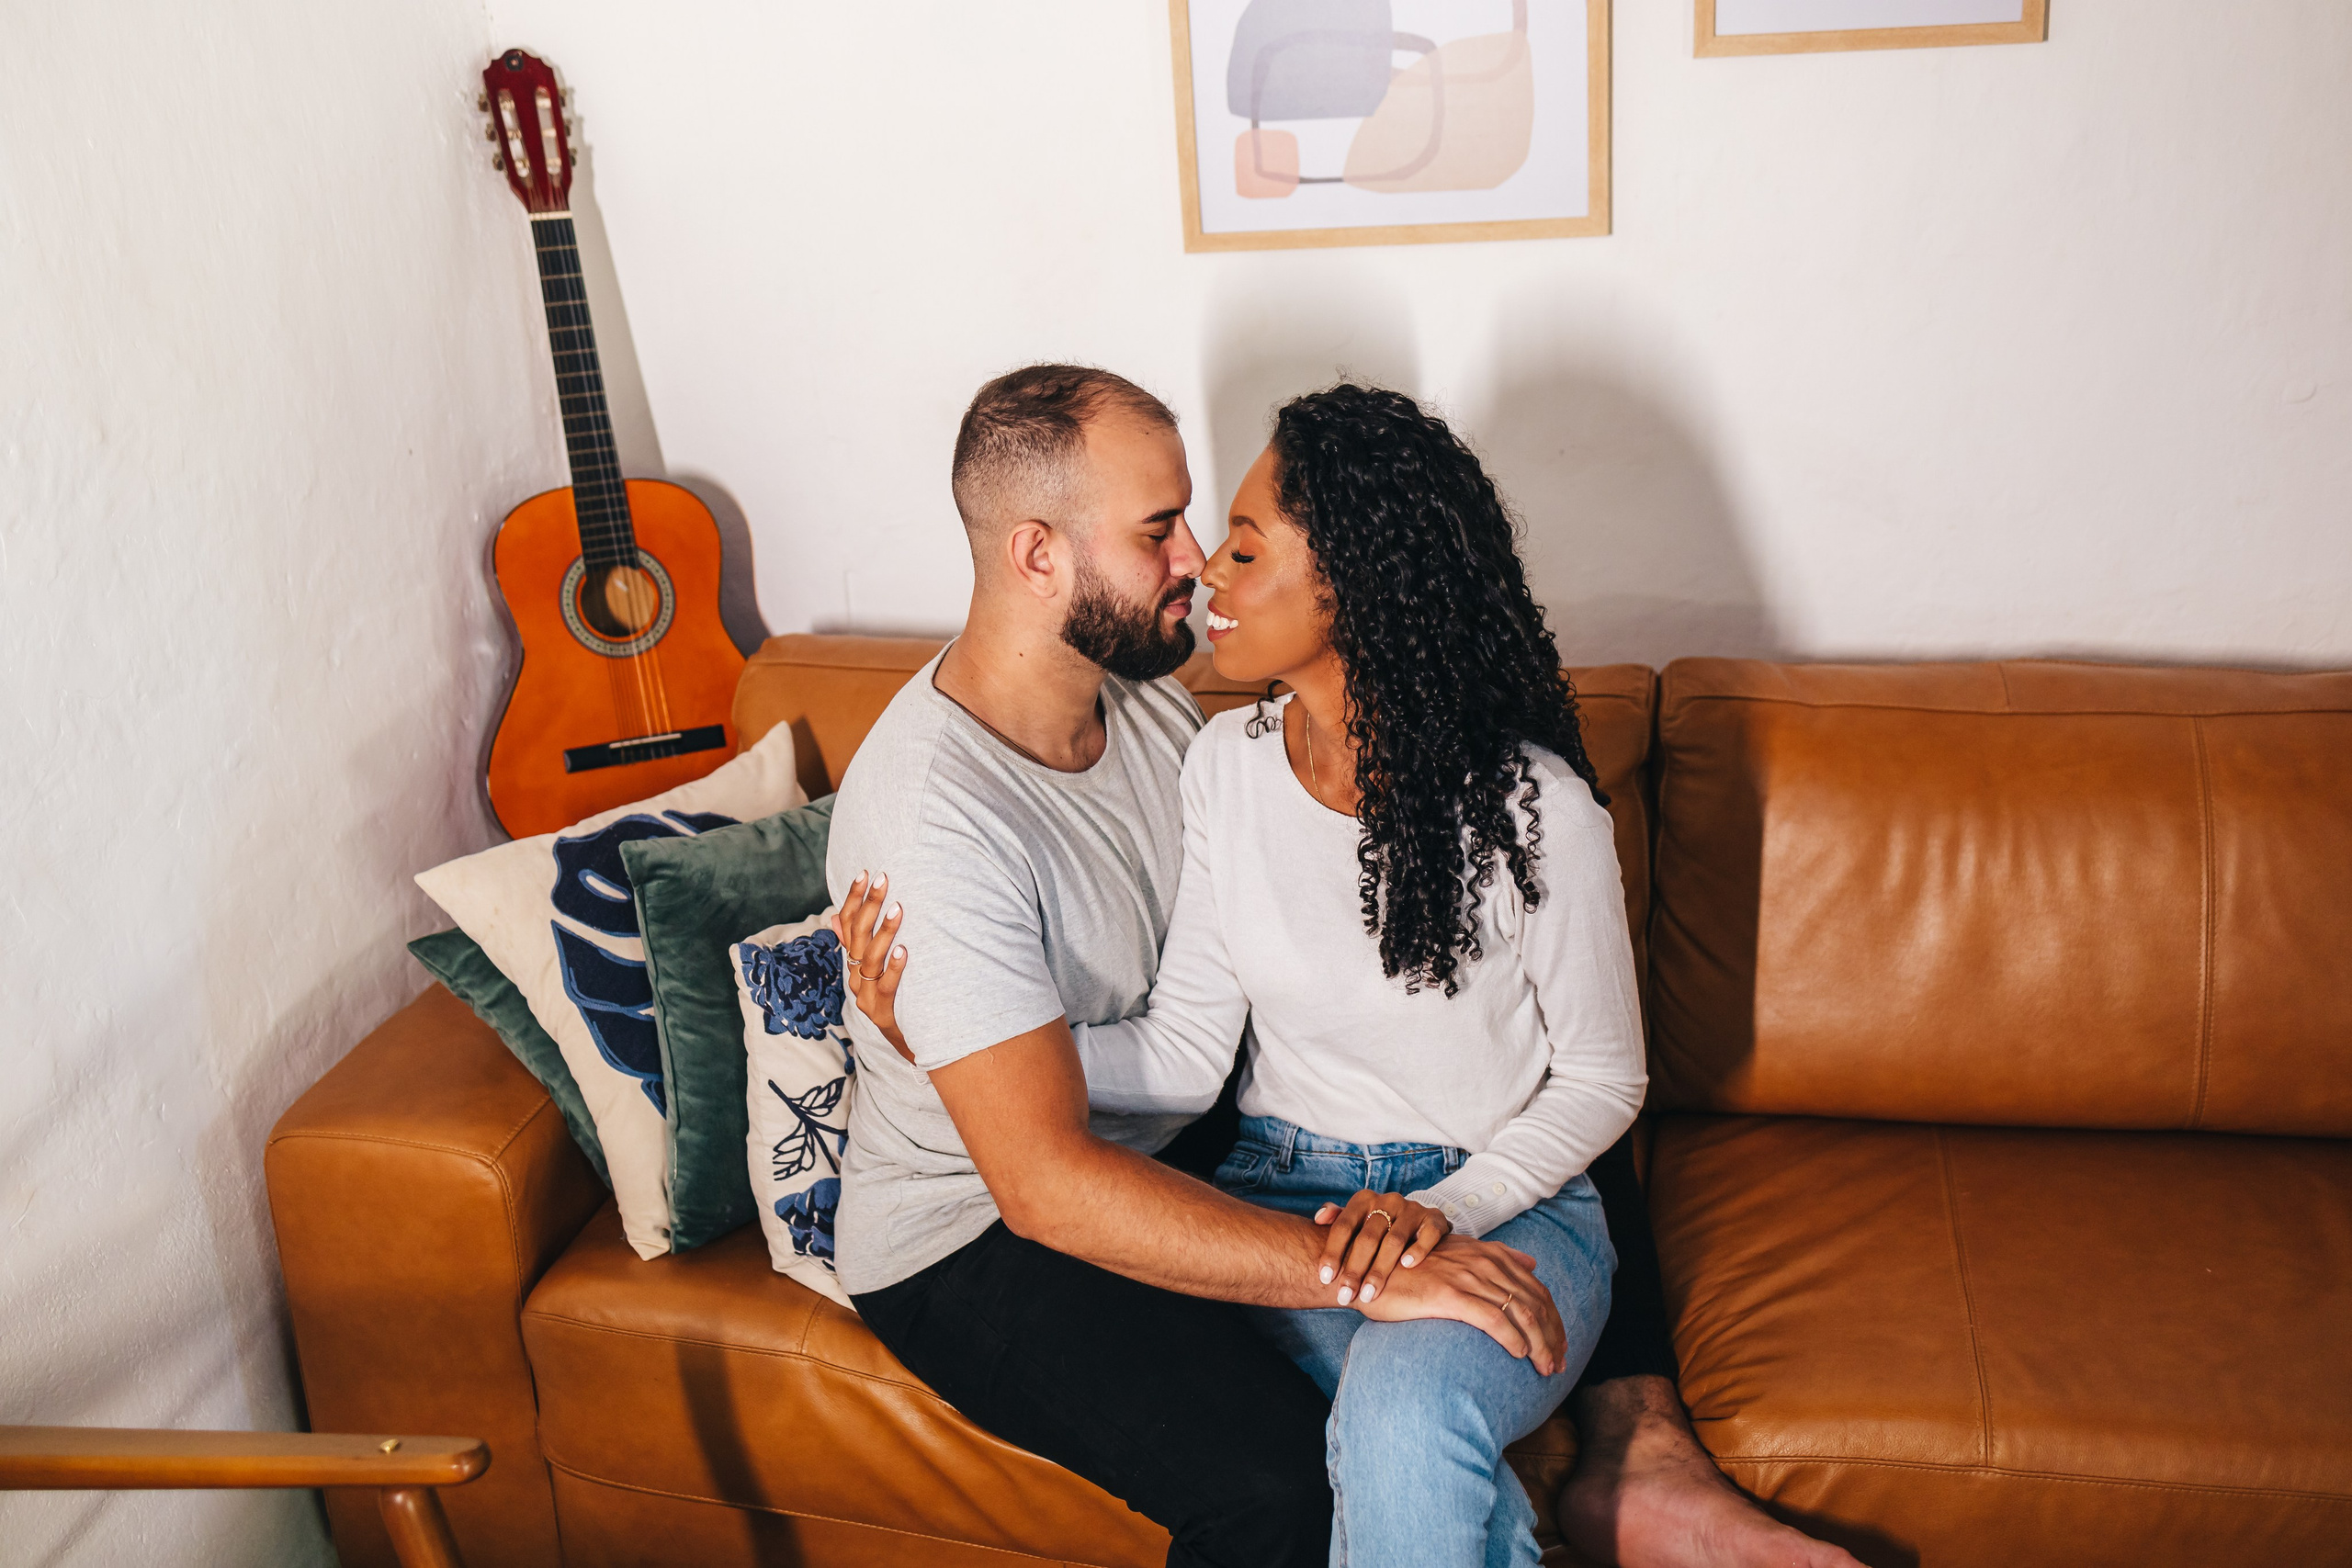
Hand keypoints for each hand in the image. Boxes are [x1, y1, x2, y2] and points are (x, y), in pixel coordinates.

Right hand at [832, 870, 910, 1063]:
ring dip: (884, 931)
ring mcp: (866, 996)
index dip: (852, 899)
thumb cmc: (898, 1001)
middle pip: (857, 936)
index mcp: (854, 964)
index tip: (864, 872)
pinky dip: (894, 967)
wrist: (912, 1043)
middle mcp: (855, 977)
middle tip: (883, 879)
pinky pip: (886, 987)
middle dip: (869, 905)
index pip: (847, 925)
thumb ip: (859, 944)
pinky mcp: (882, 1013)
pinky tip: (903, 950)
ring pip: (870, 959)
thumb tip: (834, 916)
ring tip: (899, 908)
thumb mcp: (876, 971)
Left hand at [1313, 1190, 1449, 1306]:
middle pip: (1367, 1237)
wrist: (1419, 1221)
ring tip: (1369, 1294)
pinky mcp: (1434, 1219)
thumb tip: (1319, 1219)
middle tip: (1345, 1295)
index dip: (1333, 1252)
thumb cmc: (1379, 1227)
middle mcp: (1388, 1200)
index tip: (1325, 1279)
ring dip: (1380, 1270)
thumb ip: (1337, 1219)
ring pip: (1394, 1240)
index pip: (1344, 1226)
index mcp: (1364, 1200)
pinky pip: (1427, 1234)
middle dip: (1354, 1270)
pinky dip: (1418, 1250)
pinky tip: (1407, 1266)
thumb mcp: (1357, 1219)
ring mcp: (1412, 1209)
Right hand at [1354, 1235, 1567, 1376]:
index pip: (1535, 1289)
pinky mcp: (1450, 1295)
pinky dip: (1513, 1339)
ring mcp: (1467, 1277)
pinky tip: (1520, 1356)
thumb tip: (1531, 1263)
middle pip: (1535, 1302)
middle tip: (1558, 1363)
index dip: (1553, 1318)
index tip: (1559, 1344)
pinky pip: (1494, 1320)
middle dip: (1553, 1336)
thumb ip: (1495, 1256)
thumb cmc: (1411, 1267)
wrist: (1368, 1267)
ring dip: (1540, 1344)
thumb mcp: (1456, 1253)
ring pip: (1521, 1313)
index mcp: (1488, 1254)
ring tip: (1545, 1368)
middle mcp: (1483, 1263)